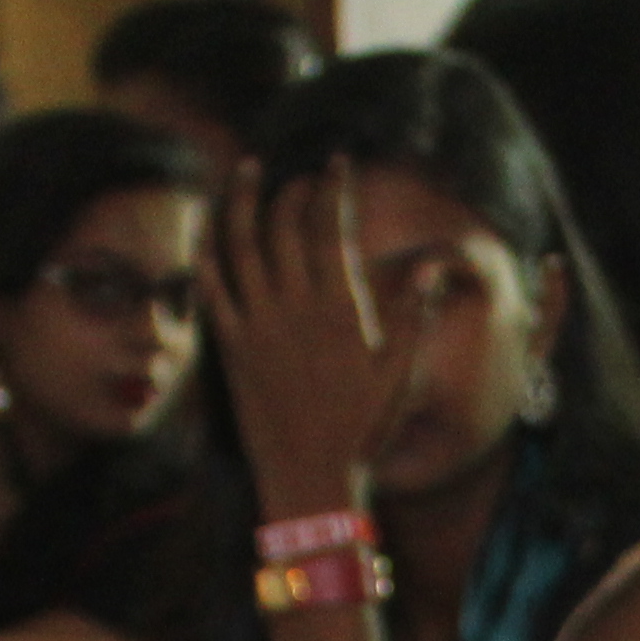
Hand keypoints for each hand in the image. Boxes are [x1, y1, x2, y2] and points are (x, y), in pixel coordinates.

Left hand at [205, 166, 414, 523]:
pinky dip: (207, 250)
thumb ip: (411, 317)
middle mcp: (296, 308)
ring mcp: (259, 325)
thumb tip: (432, 270)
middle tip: (299, 180)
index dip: (332, 187)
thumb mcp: (397, 374)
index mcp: (341, 309)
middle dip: (291, 190)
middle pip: (284, 225)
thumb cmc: (361, 431)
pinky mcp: (232, 347)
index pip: (331, 228)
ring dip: (240, 201)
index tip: (337, 163)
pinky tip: (207, 227)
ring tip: (246, 172)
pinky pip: (212, 286)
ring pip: (241, 244)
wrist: (310, 477)